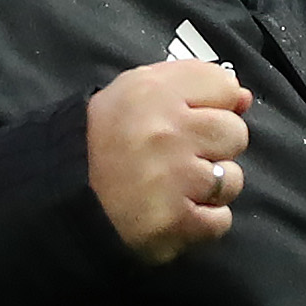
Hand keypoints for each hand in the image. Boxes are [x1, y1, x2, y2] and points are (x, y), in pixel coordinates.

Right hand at [87, 60, 251, 265]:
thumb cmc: (102, 139)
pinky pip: (220, 221)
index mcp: (154, 92)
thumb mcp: (134, 92)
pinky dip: (204, 222)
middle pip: (235, 134)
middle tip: (182, 157)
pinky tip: (178, 213)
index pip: (225, 87)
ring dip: (210, 187)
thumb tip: (245, 98)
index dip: (214, 104)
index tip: (192, 119)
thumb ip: (190, 83)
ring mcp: (174, 179)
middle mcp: (167, 131)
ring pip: (231, 180)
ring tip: (177, 188)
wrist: (60, 198)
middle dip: (215, 147)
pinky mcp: (176, 222)